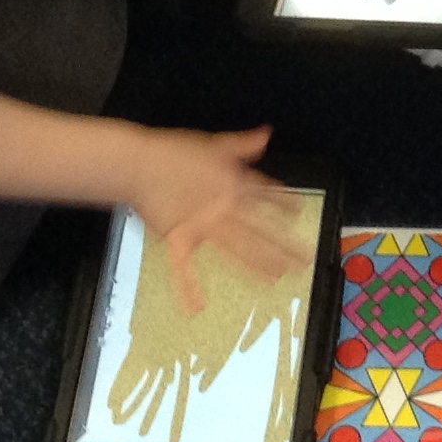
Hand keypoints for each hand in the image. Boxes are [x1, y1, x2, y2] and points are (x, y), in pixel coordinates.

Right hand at [125, 126, 311, 314]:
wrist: (138, 163)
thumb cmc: (172, 152)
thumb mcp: (215, 143)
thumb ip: (243, 145)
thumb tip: (266, 135)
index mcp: (233, 184)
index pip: (265, 195)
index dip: (284, 204)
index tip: (299, 213)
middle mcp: (224, 207)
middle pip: (260, 229)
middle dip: (283, 244)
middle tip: (303, 259)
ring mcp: (203, 224)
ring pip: (237, 248)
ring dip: (258, 263)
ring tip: (276, 277)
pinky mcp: (179, 237)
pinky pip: (183, 267)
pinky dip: (187, 288)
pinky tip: (195, 307)